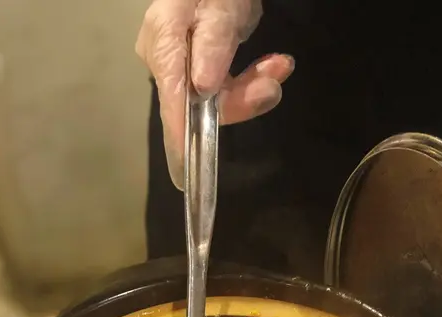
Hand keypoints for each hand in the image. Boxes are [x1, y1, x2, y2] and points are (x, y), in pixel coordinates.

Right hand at [136, 0, 293, 187]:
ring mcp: (179, 67)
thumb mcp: (220, 7)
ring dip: (252, 88)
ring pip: (215, 100)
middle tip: (275, 79)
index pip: (171, 101)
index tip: (186, 175)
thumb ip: (212, 44)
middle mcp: (164, 61)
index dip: (181, 140)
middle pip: (197, 105)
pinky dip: (249, 82)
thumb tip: (202, 88)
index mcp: (163, 43)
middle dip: (240, 99)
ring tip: (279, 66)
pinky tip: (272, 66)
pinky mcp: (197, 69)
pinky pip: (222, 89)